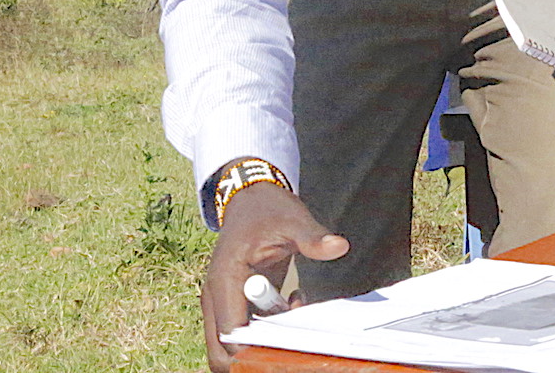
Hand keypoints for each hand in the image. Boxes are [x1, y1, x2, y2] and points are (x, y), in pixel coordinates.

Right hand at [200, 178, 349, 371]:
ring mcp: (223, 302)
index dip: (254, 348)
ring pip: (234, 344)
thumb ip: (312, 238)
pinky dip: (267, 329)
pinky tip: (291, 303)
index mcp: (224, 279)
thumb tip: (338, 246)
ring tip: (296, 307)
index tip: (287, 341)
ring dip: (265, 340)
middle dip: (255, 355)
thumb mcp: (293, 220)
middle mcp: (216, 296)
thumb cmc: (268, 210)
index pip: (229, 333)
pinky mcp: (234, 303)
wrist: (253, 199)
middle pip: (221, 351)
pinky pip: (246, 331)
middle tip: (293, 335)